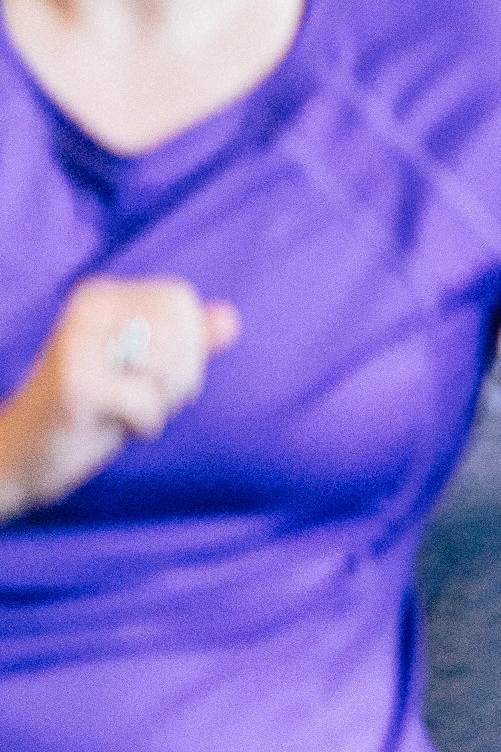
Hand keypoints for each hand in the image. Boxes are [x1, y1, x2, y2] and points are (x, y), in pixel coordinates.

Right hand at [0, 278, 240, 517]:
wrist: (18, 455)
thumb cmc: (91, 409)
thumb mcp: (143, 369)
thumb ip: (188, 341)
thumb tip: (230, 320)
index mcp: (100, 296)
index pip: (181, 303)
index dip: (185, 344)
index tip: (147, 371)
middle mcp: (86, 310)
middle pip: (182, 331)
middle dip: (177, 375)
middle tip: (137, 395)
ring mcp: (78, 345)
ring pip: (169, 364)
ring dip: (160, 399)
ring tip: (122, 407)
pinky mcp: (76, 385)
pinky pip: (148, 402)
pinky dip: (141, 424)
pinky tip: (107, 425)